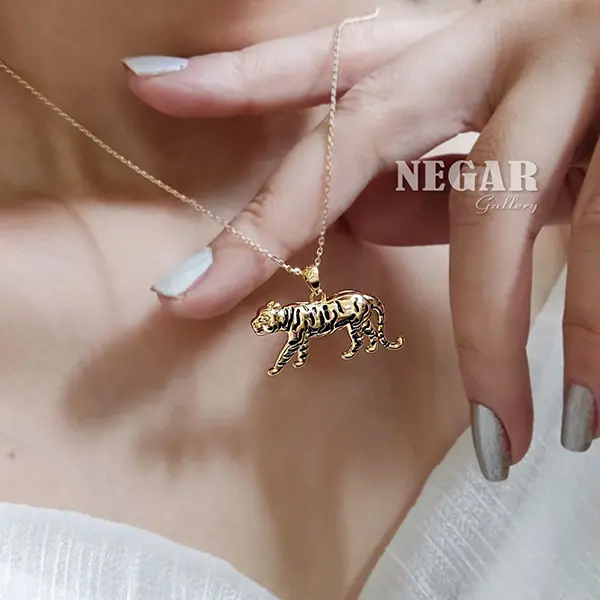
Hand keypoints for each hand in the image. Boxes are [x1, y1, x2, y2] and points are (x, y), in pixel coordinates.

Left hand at [126, 0, 599, 479]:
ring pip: (499, 220)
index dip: (239, 74)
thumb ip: (430, 171)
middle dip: (277, 217)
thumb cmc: (599, 98)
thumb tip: (351, 217)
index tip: (151, 89)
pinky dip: (596, 333)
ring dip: (489, 339)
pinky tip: (584, 408)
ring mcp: (583, 77)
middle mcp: (507, 44)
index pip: (329, 60)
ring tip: (501, 438)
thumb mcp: (507, 124)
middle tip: (192, 293)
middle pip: (364, 130)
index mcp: (463, 42)